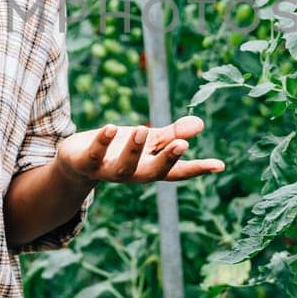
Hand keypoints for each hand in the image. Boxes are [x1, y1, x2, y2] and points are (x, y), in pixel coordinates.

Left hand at [57, 115, 224, 185]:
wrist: (77, 161)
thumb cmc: (119, 149)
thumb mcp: (148, 140)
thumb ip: (172, 133)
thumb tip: (200, 123)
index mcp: (150, 168)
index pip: (177, 172)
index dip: (198, 169)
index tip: (219, 165)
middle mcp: (132, 174)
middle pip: (153, 172)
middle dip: (167, 159)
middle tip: (182, 144)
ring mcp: (109, 170)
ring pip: (123, 167)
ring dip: (134, 150)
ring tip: (143, 129)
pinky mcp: (87, 162)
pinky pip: (95, 154)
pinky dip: (102, 142)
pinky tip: (111, 127)